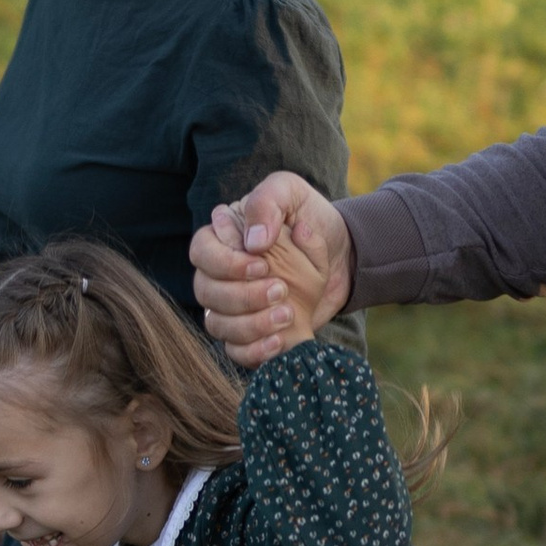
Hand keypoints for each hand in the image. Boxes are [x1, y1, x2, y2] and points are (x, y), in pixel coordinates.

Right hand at [192, 176, 354, 366]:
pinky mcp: (249, 334)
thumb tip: (253, 242)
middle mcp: (219, 274)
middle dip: (243, 296)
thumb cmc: (310, 219)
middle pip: (206, 291)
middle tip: (282, 290)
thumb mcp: (290, 194)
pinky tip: (280, 339)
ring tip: (287, 314)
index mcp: (222, 237)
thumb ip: (267, 204)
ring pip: (217, 324)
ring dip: (250, 324)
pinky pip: (234, 351)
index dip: (226, 263)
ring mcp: (230, 307)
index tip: (262, 266)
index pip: (201, 252)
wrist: (344, 255)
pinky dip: (255, 350)